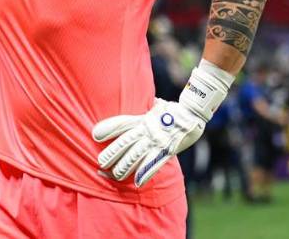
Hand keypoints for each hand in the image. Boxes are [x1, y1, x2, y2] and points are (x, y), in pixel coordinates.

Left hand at [93, 60, 233, 187]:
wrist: (193, 114)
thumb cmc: (173, 109)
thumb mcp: (156, 105)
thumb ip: (145, 108)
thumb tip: (142, 104)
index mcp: (142, 119)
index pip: (122, 123)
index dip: (108, 128)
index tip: (95, 133)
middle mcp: (147, 130)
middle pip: (126, 142)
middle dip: (113, 153)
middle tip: (100, 162)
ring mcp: (157, 141)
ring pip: (137, 155)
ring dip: (125, 166)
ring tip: (115, 174)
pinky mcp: (167, 151)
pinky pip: (154, 164)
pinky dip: (145, 173)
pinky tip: (137, 182)